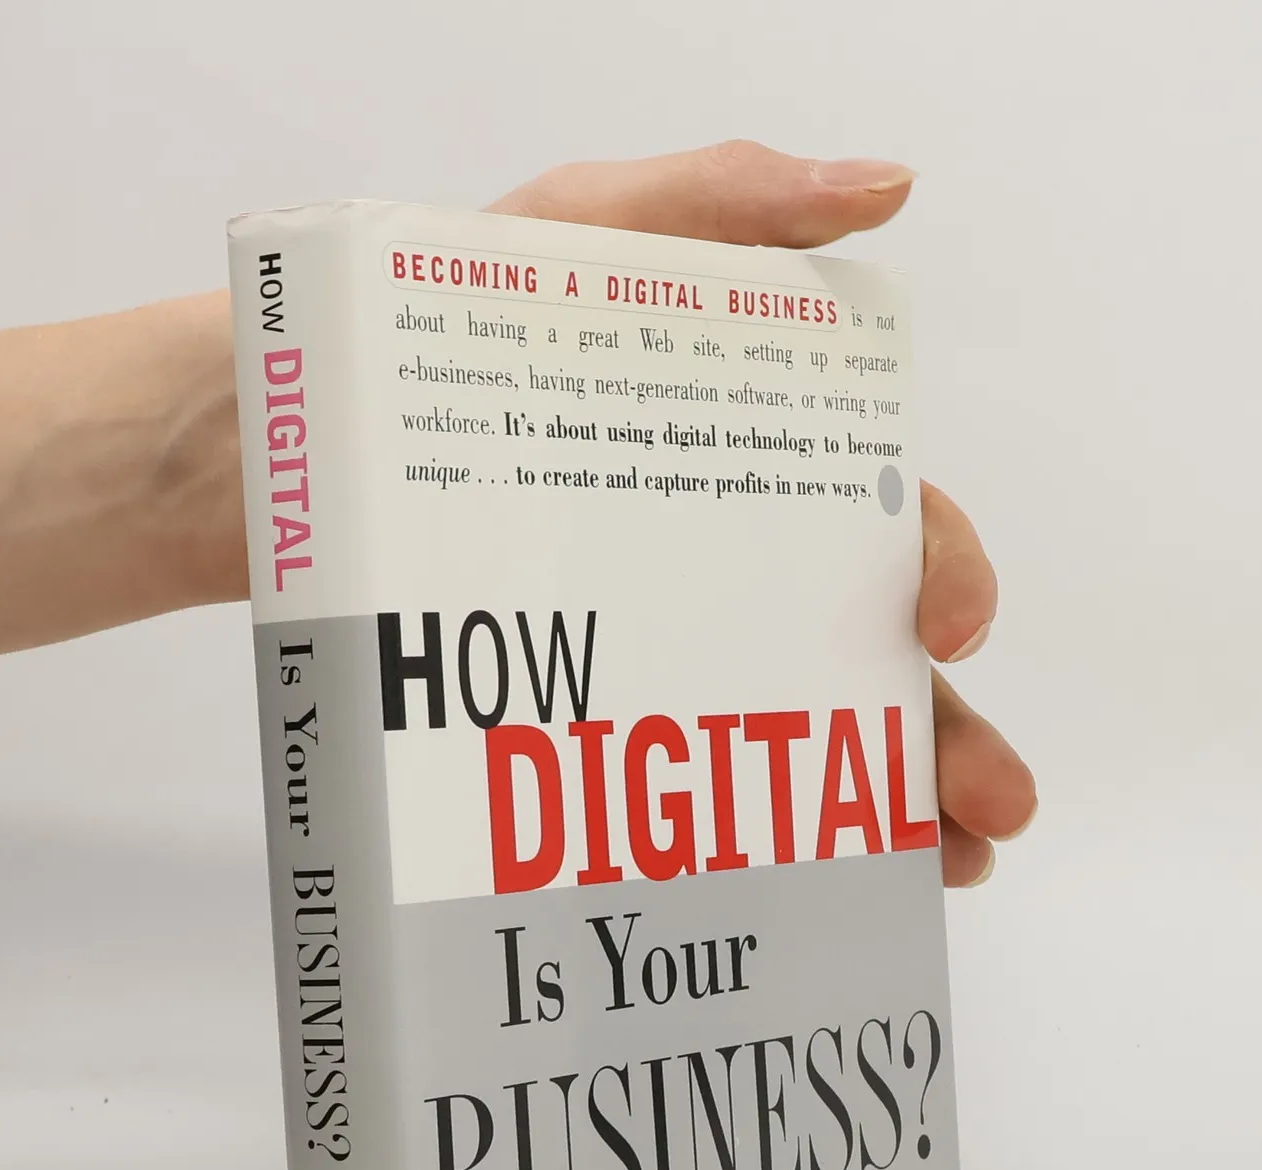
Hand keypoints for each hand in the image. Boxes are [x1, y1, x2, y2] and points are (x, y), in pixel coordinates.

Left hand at [491, 141, 1036, 883]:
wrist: (269, 456)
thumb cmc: (430, 335)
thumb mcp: (577, 238)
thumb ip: (719, 203)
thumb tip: (883, 189)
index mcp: (753, 468)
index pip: (888, 526)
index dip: (944, 572)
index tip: (947, 630)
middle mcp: (724, 569)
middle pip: (866, 659)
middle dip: (946, 733)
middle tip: (992, 811)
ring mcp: (657, 651)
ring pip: (801, 736)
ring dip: (887, 808)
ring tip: (944, 870)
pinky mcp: (585, 717)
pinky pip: (683, 788)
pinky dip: (751, 838)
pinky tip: (796, 887)